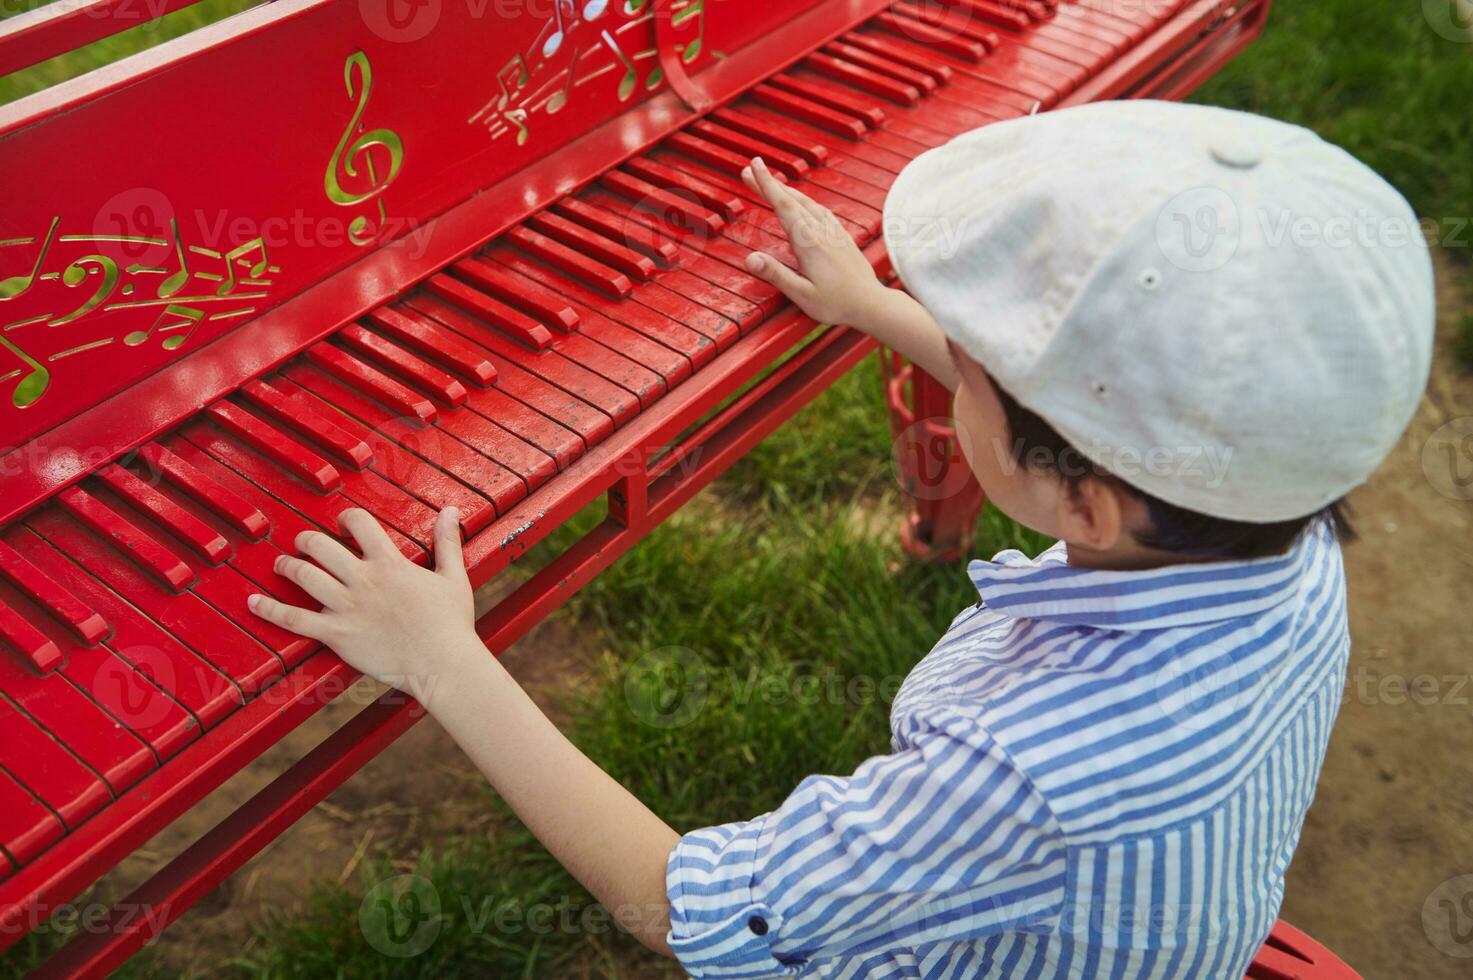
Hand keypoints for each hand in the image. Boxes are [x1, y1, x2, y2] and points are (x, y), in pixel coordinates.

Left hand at [249, 507, 476, 699]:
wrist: (443, 662)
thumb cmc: (452, 623)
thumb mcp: (453, 576)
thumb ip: (447, 541)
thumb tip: (451, 510)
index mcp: (389, 562)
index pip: (359, 523)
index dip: (347, 518)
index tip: (343, 524)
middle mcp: (363, 579)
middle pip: (321, 546)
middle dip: (307, 540)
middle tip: (304, 543)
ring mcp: (346, 607)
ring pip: (304, 576)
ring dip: (287, 566)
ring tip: (280, 564)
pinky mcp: (336, 635)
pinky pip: (293, 620)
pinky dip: (269, 609)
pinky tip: (253, 601)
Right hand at [741, 156, 883, 325]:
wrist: (871, 303)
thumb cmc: (837, 303)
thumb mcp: (802, 294)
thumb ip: (776, 274)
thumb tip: (750, 259)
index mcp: (809, 243)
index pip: (782, 206)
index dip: (766, 184)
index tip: (754, 166)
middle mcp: (821, 231)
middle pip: (791, 199)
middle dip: (770, 183)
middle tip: (751, 169)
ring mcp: (833, 231)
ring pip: (806, 202)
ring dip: (786, 190)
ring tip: (771, 184)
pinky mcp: (841, 236)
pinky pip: (820, 210)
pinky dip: (804, 201)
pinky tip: (802, 203)